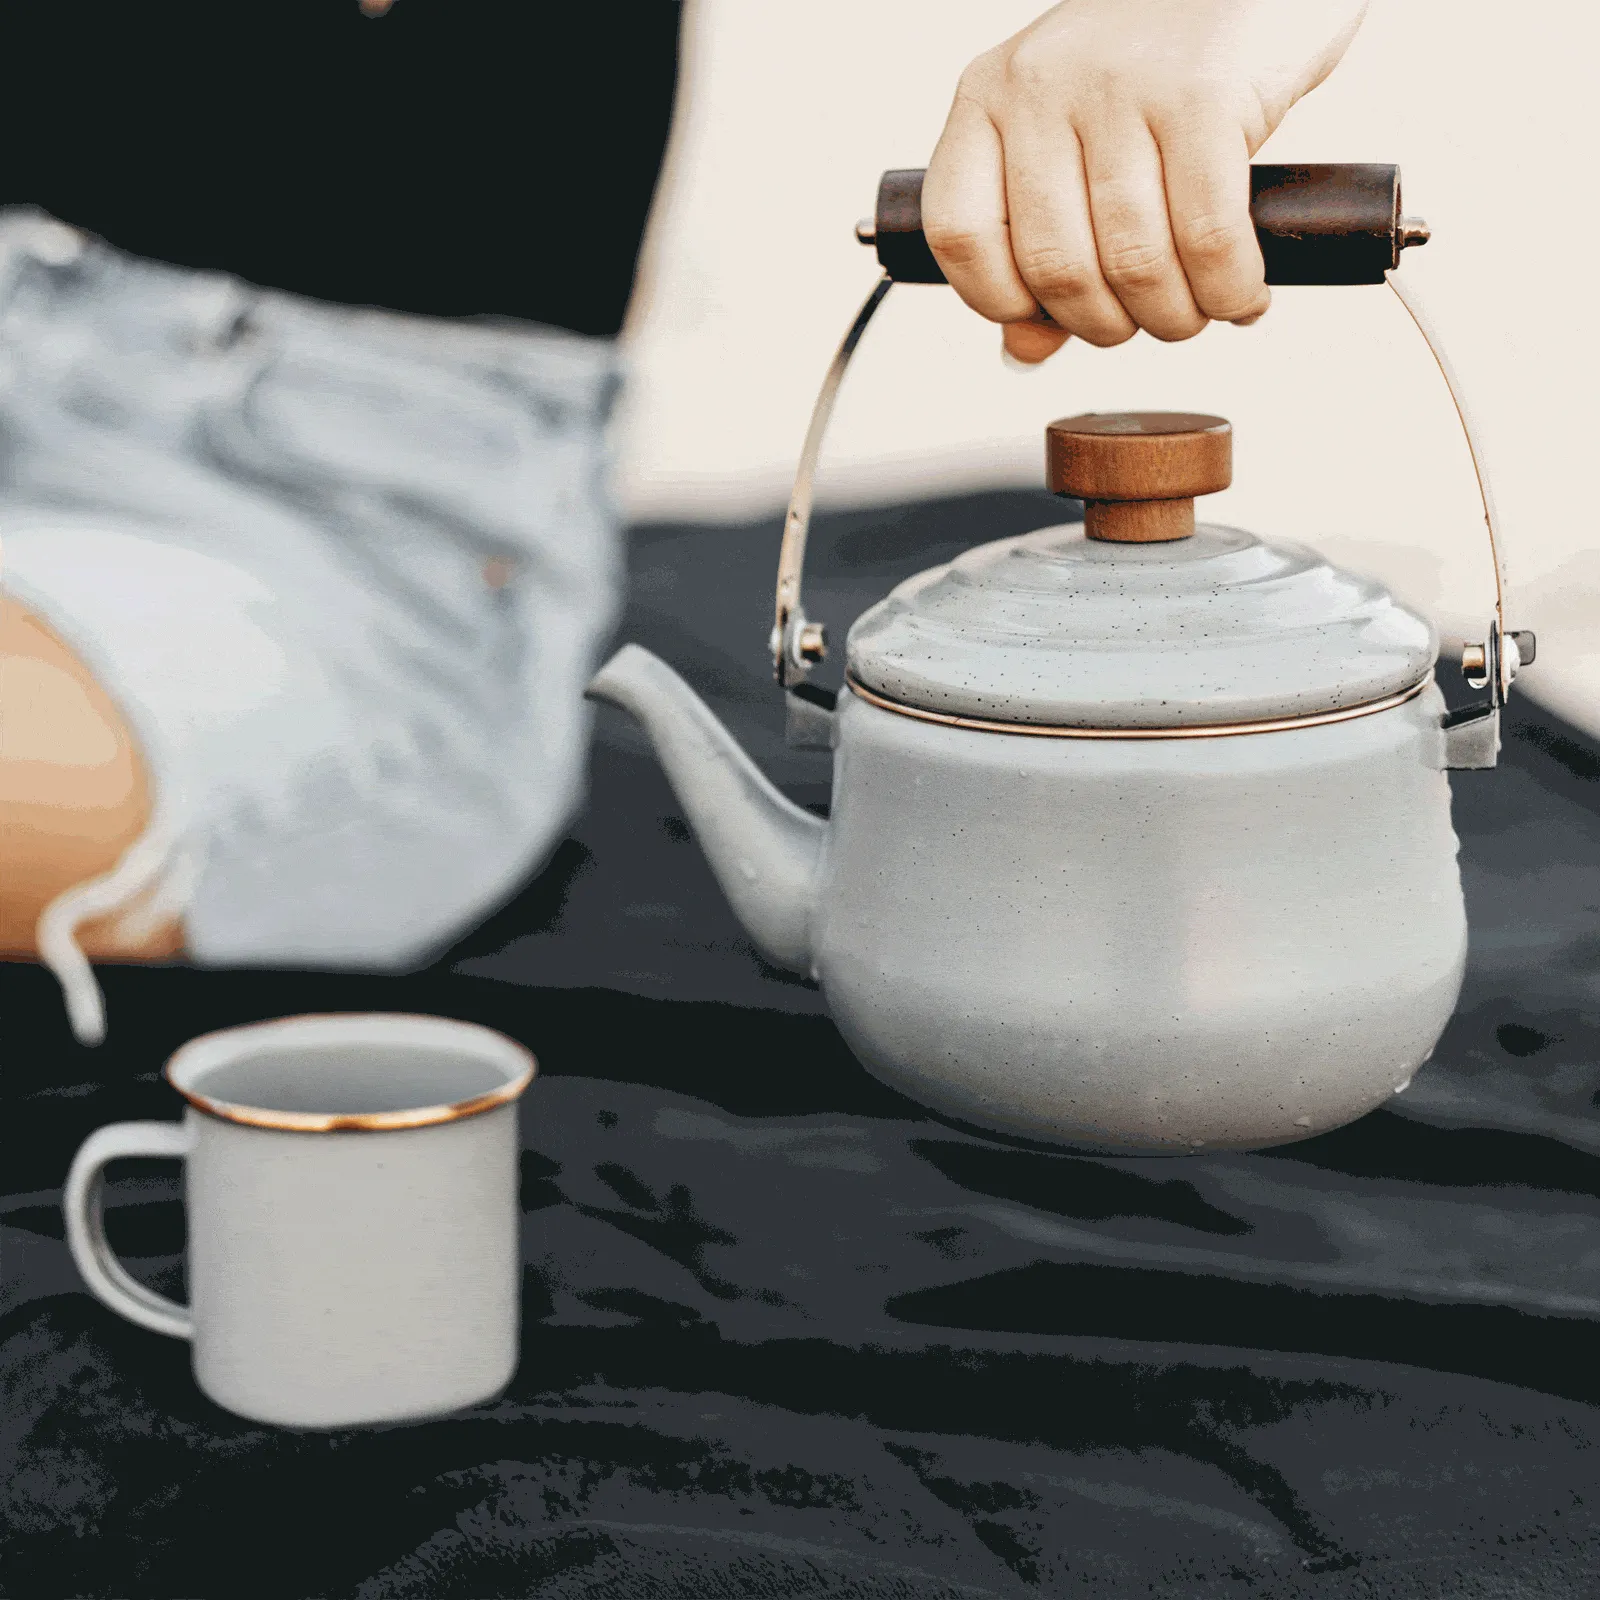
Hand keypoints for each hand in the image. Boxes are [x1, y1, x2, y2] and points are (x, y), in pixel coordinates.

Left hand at [922, 0, 1369, 362]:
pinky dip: (1229, 289)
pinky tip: (1242, 294)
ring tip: (1199, 309)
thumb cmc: (1160, 63)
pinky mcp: (1204, 93)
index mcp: (988, 96)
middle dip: (1106, 325)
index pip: (958, 234)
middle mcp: (1042, 84)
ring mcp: (1121, 84)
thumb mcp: (1076, 139)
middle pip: (1054, 266)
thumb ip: (1040, 241)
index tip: (1050, 319)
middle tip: (1147, 320)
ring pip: (1132, 262)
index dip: (1002, 303)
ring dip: (1173, 316)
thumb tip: (1023, 350)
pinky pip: (1208, 236)